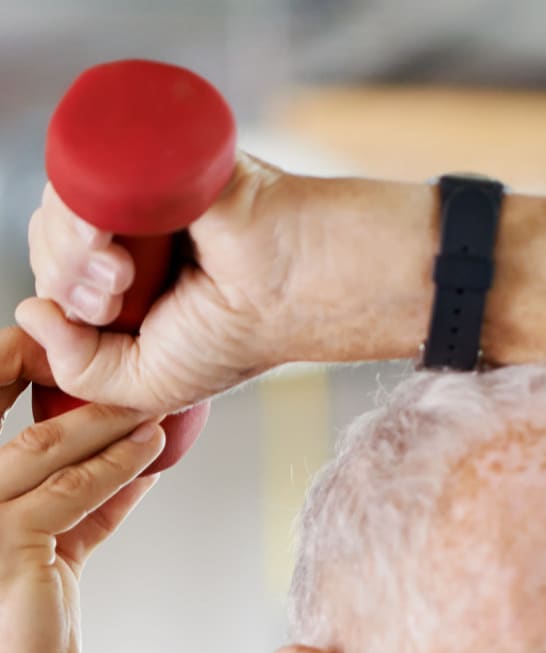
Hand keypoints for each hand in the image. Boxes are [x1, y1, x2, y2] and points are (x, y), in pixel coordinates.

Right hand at [0, 324, 164, 652]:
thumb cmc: (27, 638)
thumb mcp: (52, 558)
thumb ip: (80, 512)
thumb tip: (130, 470)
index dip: (22, 374)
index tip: (71, 352)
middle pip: (4, 413)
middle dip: (57, 374)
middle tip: (112, 354)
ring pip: (47, 449)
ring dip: (106, 423)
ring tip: (152, 405)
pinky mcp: (10, 542)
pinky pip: (73, 494)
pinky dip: (117, 470)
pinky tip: (149, 455)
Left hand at [15, 152, 300, 414]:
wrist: (289, 288)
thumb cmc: (235, 337)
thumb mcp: (146, 385)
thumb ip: (83, 370)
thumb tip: (29, 312)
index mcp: (124, 276)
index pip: (56, 273)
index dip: (60, 298)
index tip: (106, 320)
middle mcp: (125, 227)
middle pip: (48, 236)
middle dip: (65, 278)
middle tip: (118, 300)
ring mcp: (136, 183)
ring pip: (58, 200)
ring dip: (71, 251)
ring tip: (124, 276)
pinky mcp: (148, 149)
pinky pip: (83, 164)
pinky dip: (77, 207)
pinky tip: (108, 240)